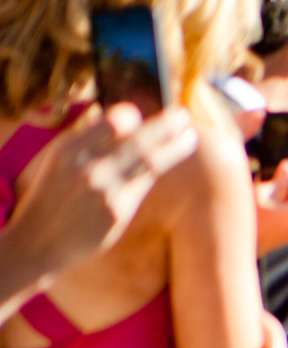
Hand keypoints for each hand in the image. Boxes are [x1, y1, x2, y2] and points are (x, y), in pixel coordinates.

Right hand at [1, 103, 196, 287]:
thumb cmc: (53, 195)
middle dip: (165, 125)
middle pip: (138, 139)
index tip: (148, 107)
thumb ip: (87, 140)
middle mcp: (88, 166)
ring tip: (189, 137)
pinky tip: (170, 159)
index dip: (132, 114)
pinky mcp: (117, 211)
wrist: (39, 240)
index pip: (110, 121)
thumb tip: (122, 118)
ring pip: (150, 161)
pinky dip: (158, 168)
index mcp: (70, 148)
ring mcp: (105, 189)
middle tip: (184, 115)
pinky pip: (144, 184)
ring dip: (174, 146)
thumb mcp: (59, 161)